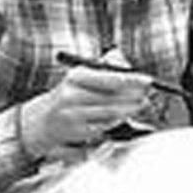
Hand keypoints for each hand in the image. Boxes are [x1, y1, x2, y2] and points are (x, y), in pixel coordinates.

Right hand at [18, 58, 154, 158]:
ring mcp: (74, 116)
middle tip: (148, 94)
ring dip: (129, 109)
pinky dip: (117, 120)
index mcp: (75, 77)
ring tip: (141, 104)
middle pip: (112, 98)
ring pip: (110, 113)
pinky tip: (125, 115)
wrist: (44, 120)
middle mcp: (72, 96)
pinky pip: (104, 127)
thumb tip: (122, 60)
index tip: (147, 80)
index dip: (131, 80)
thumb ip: (104, 67)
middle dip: (134, 96)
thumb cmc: (69, 94)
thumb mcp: (82, 75)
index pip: (108, 78)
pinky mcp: (77, 132)